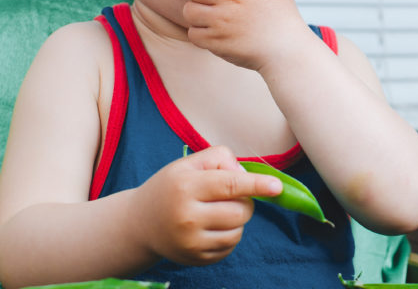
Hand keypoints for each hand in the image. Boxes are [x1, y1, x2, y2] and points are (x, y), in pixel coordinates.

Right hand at [134, 146, 281, 265]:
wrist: (140, 223)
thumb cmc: (171, 187)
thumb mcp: (188, 163)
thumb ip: (219, 158)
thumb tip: (245, 175)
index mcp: (186, 187)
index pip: (230, 185)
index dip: (257, 185)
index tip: (277, 186)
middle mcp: (187, 217)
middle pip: (241, 211)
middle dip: (244, 202)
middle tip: (227, 196)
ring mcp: (190, 242)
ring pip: (238, 231)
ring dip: (237, 220)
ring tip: (217, 211)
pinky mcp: (195, 259)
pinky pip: (229, 247)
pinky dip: (228, 235)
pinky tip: (211, 227)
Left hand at [183, 0, 310, 70]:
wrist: (287, 51)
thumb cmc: (281, 15)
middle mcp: (235, 0)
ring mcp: (225, 23)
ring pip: (189, 10)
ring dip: (196, 13)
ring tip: (211, 14)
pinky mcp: (218, 43)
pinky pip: (193, 34)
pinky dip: (199, 34)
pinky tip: (213, 31)